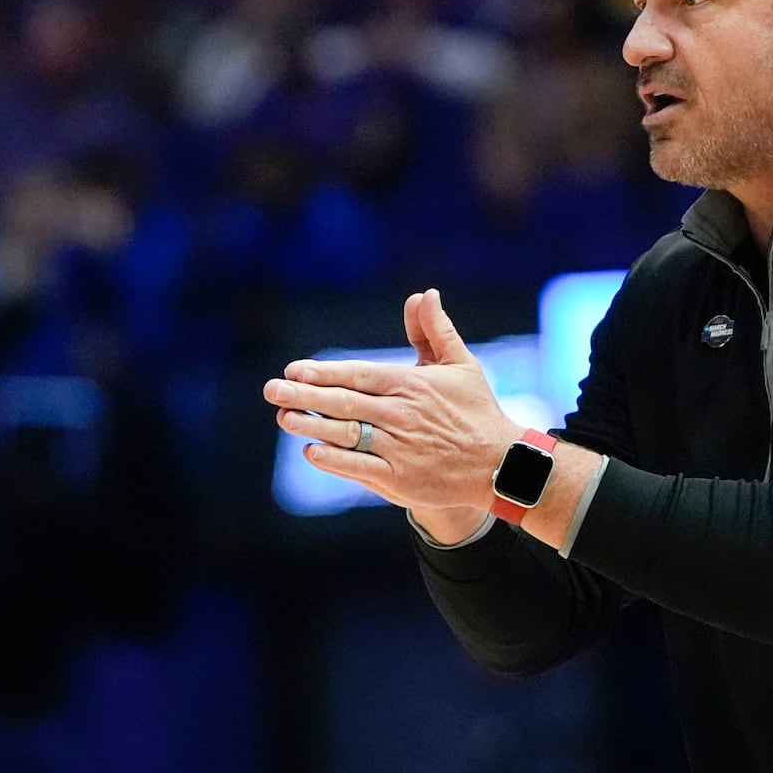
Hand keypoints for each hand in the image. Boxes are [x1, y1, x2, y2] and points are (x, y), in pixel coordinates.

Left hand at [263, 288, 522, 531]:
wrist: (501, 465)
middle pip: (345, 404)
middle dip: (305, 396)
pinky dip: (333, 460)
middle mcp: (403, 415)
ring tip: (283, 417)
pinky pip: (359, 468)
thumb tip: (425, 294)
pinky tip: (311, 451)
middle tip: (272, 389)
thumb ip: (435, 330)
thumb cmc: (477, 410)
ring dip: (312, 426)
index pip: (360, 375)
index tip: (295, 369)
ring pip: (347, 435)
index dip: (325, 372)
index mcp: (414, 385)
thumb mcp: (461, 364)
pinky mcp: (401, 479)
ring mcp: (401, 449)